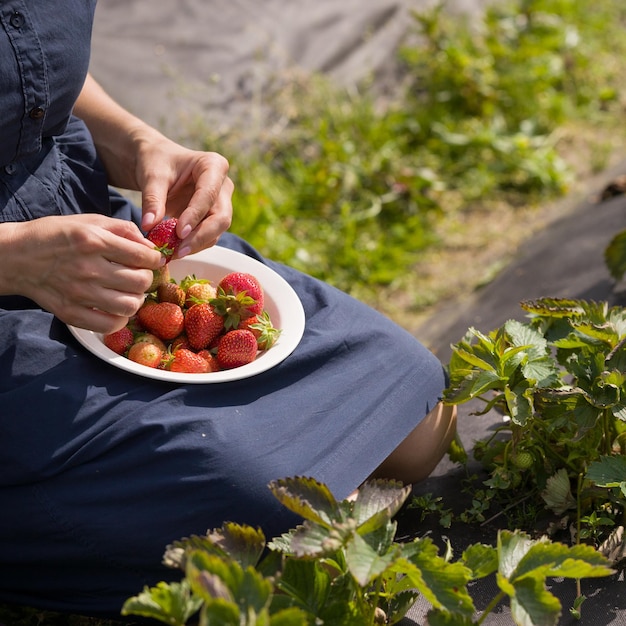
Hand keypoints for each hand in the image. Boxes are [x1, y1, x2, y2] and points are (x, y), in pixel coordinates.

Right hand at [4, 214, 163, 332]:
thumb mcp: (88, 221)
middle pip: (140, 282)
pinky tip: (115, 308)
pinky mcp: (71, 312)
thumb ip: (123, 229)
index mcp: (94, 241)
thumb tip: (150, 248)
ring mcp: (79, 293)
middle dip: (147, 278)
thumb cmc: (55, 235)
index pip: (142, 257)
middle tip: (139, 275)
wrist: (15, 256)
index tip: (153, 261)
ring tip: (128, 292)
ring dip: (136, 299)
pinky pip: (110, 325)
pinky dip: (119, 319)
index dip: (155, 260)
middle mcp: (88, 268)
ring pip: (130, 305)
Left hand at [73, 75, 233, 257]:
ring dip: (197, 244)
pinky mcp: (212, 217)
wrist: (157, 162)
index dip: (195, 216)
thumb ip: (152, 200)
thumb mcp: (152, 176)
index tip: (179, 233)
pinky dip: (192, 245)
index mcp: (214, 165)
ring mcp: (220, 203)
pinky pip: (207, 236)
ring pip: (217, 231)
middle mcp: (223, 186)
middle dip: (201, 236)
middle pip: (221, 217)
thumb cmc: (156, 162)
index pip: (208, 195)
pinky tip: (175, 251)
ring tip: (173, 253)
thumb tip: (149, 226)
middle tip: (180, 250)